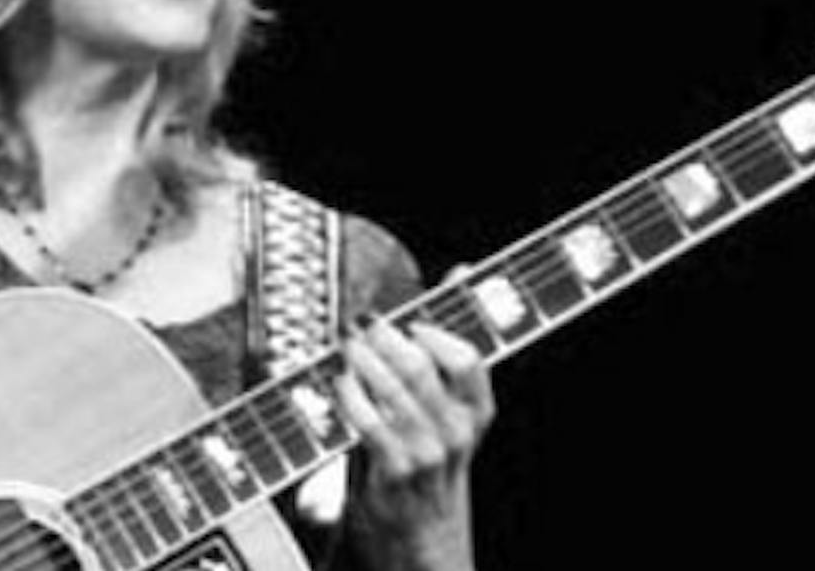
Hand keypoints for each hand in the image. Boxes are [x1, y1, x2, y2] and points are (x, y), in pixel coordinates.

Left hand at [336, 312, 494, 568]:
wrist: (421, 542)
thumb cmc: (426, 460)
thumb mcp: (443, 406)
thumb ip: (447, 339)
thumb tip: (464, 271)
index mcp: (475, 411)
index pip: (469, 359)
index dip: (436, 331)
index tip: (412, 321)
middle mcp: (456, 432)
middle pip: (422, 365)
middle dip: (385, 337)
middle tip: (361, 324)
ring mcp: (427, 454)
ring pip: (394, 389)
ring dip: (362, 359)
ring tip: (345, 346)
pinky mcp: (395, 474)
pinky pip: (370, 422)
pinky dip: (350, 395)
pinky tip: (339, 383)